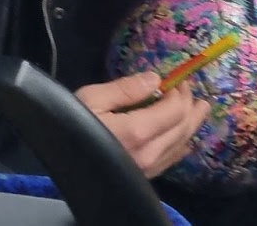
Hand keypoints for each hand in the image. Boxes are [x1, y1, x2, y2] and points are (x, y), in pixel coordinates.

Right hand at [77, 72, 209, 176]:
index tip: (178, 79)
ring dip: (191, 125)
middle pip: (183, 128)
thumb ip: (125, 88)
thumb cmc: (68, 125)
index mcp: (137, 131)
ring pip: (181, 145)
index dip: (180, 92)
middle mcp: (149, 153)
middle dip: (191, 107)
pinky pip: (170, 160)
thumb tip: (155, 78)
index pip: (175, 109)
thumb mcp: (92, 98)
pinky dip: (181, 145)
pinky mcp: (143, 178)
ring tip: (199, 110)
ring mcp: (147, 169)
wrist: (57, 163)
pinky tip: (184, 140)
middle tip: (193, 92)